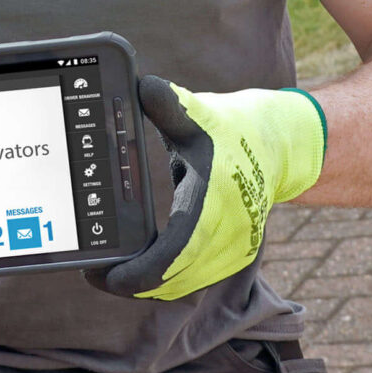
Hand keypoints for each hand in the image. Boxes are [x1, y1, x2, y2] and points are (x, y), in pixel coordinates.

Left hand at [103, 78, 325, 301]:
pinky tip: (139, 266)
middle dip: (127, 282)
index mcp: (213, 207)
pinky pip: (192, 280)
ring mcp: (233, 252)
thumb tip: (144, 85)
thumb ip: (171, 104)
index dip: (133, 274)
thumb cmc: (233, 130)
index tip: (101, 273)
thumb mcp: (201, 113)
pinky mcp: (233, 256)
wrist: (279, 147)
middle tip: (92, 269)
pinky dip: (164, 280)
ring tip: (109, 268)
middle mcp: (226, 238)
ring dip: (145, 284)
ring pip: (179, 287)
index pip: (170, 258)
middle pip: (168, 282)